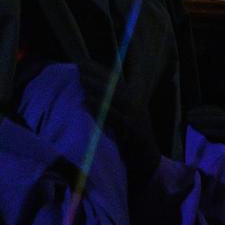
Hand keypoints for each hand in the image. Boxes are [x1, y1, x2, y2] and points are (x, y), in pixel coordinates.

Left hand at [74, 59, 159, 188]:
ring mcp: (136, 116)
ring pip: (115, 97)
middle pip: (115, 85)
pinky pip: (114, 116)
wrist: (147, 162)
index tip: (82, 62)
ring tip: (81, 80)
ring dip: (97, 87)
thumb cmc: (130, 141)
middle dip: (96, 75)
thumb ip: (110, 105)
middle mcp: (136, 104)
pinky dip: (100, 108)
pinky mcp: (133, 129)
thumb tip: (88, 92)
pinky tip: (87, 102)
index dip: (98, 70)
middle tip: (78, 68)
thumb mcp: (122, 118)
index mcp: (134, 99)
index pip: (115, 79)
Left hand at [186, 103, 224, 192]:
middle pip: (221, 116)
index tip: (189, 113)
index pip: (219, 112)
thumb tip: (195, 134)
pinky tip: (205, 134)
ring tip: (193, 122)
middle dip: (203, 115)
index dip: (204, 111)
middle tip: (188, 117)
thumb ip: (212, 141)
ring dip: (208, 121)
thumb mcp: (223, 151)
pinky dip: (218, 133)